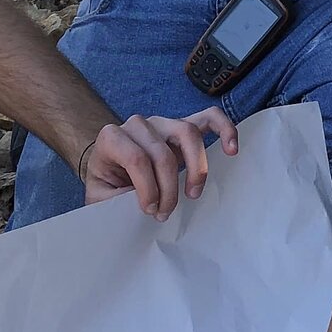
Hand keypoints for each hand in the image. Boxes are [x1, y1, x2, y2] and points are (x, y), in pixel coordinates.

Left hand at [81, 108, 239, 217]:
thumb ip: (115, 201)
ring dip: (196, 168)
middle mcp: (136, 125)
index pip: (136, 159)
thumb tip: (141, 208)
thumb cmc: (107, 187)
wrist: (109, 175)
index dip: (147, 189)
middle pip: (162, 152)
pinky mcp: (181, 127)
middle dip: (168, 189)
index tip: (149, 211)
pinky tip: (231, 149)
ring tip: (193, 193)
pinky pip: (208, 118)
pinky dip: (223, 129)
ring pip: (187, 133)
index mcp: (111, 138)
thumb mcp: (100, 199)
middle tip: (165, 213)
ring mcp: (162, 123)